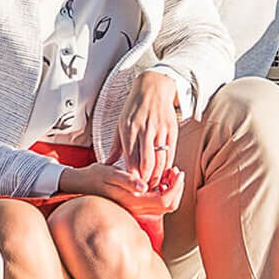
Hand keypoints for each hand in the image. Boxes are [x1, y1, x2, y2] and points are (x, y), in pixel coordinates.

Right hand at [59, 161, 184, 215]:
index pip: (164, 200)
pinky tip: (161, 178)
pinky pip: (157, 201)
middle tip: (177, 171)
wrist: (82, 184)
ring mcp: (137, 208)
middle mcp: (137, 208)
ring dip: (172, 189)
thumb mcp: (110, 174)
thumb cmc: (95, 177)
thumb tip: (144, 187)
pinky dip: (165, 190)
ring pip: (165, 205)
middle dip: (177, 188)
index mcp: (133, 201)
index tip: (178, 172)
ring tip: (170, 173)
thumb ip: (128, 181)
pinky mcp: (137, 204)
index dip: (175, 187)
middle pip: (169, 205)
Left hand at [106, 71, 178, 187]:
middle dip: (146, 180)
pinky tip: (164, 171)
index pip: (131, 160)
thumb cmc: (134, 108)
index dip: (133, 177)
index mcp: (129, 130)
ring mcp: (159, 130)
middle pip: (146, 163)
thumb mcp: (120, 125)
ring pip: (160, 159)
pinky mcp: (171, 129)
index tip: (132, 187)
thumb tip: (107, 164)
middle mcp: (144, 130)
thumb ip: (115, 147)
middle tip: (145, 190)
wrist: (152, 88)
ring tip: (154, 183)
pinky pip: (170, 152)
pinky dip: (168, 165)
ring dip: (158, 175)